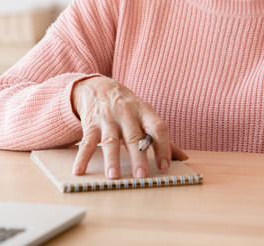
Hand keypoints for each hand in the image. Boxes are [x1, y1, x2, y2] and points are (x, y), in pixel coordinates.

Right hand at [71, 76, 186, 178]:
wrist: (99, 87)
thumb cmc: (128, 107)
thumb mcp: (146, 115)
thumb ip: (161, 137)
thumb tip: (184, 158)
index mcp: (145, 112)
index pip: (158, 128)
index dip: (163, 147)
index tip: (165, 167)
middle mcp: (127, 114)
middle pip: (134, 137)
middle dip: (138, 157)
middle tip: (142, 176)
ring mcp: (108, 118)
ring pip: (110, 141)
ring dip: (112, 160)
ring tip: (113, 176)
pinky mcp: (91, 123)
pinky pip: (86, 142)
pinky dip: (82, 158)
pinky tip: (79, 171)